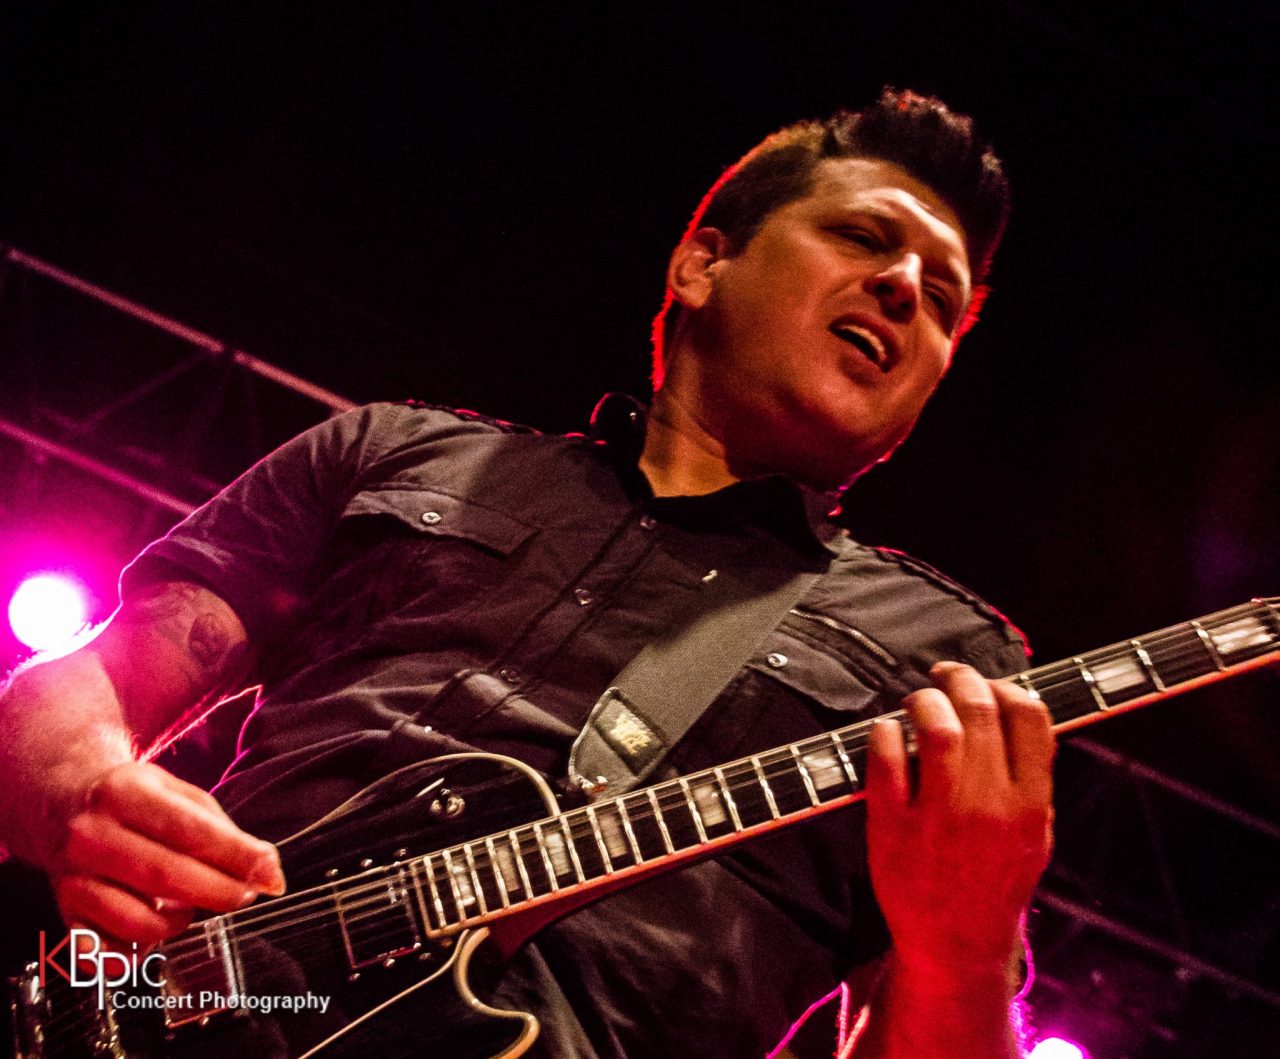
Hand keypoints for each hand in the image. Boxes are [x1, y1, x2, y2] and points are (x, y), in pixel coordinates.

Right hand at [50, 761, 284, 948]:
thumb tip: (266, 868)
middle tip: (247, 894)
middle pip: (167, 877)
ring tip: (190, 903)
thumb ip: (221, 828)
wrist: (61, 802)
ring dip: (180, 922)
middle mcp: (92, 835)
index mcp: (125, 793)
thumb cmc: (133, 798)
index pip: (191, 831)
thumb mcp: (174, 791)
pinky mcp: (65, 914)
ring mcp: (73, 878)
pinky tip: (152, 925)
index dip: (238, 857)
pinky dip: (139, 951)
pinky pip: (105, 955)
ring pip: (138, 922)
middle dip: (221, 892)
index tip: (271, 872)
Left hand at [864, 662, 1053, 986]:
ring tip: (917, 704)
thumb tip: (1018, 712)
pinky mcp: (894, 828)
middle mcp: (990, 806)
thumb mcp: (1033, 836)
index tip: (987, 683)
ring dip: (924, 702)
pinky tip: (886, 733)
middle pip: (980, 711)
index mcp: (1030, 804)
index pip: (1032, 717)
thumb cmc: (993, 882)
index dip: (1007, 685)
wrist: (957, 943)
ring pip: (937, 729)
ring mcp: (941, 817)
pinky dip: (885, 734)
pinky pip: (887, 760)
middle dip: (959, 680)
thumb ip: (1031, 779)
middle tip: (942, 676)